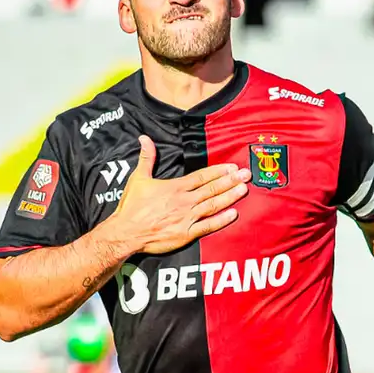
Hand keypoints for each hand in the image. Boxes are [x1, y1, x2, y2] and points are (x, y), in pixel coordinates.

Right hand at [106, 135, 250, 254]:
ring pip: (213, 205)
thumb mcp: (138, 178)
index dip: (218, 171)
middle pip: (212, 189)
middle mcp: (184, 201)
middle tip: (247, 175)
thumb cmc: (131, 206)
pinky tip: (234, 213)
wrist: (127, 232)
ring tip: (244, 189)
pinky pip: (208, 226)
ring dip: (230, 196)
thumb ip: (146, 158)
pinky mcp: (186, 234)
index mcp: (175, 187)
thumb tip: (144, 138)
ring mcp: (187, 218)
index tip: (232, 167)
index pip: (202, 177)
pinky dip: (222, 220)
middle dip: (231, 181)